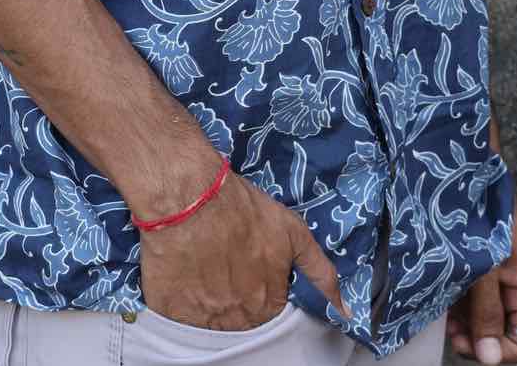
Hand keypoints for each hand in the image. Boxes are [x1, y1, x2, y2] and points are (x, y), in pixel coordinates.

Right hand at [137, 159, 351, 330]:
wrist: (190, 195)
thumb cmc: (243, 209)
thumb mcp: (292, 232)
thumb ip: (320, 273)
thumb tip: (345, 310)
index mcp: (267, 304)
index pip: (271, 312)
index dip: (262, 288)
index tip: (253, 268)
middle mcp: (237, 319)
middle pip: (242, 320)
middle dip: (238, 296)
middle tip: (229, 264)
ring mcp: (202, 318)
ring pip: (211, 322)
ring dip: (212, 300)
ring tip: (208, 267)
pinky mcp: (171, 311)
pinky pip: (181, 318)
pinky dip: (184, 302)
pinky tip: (187, 275)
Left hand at [445, 202, 516, 362]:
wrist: (466, 173)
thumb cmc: (480, 215)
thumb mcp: (483, 268)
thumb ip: (487, 312)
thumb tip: (490, 358)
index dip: (497, 352)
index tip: (468, 343)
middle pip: (503, 333)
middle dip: (478, 338)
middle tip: (451, 331)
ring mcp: (500, 278)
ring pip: (486, 318)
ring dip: (466, 323)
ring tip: (445, 316)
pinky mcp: (483, 269)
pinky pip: (475, 300)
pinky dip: (460, 305)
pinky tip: (443, 298)